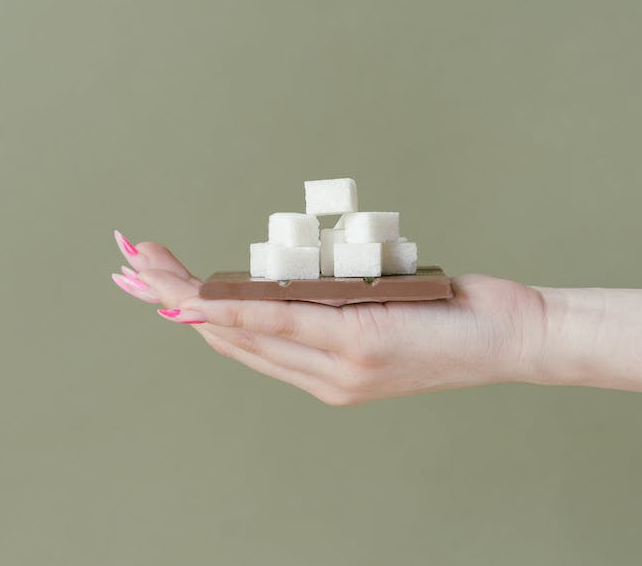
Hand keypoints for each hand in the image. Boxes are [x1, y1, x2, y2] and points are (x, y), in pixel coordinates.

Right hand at [111, 231, 547, 405]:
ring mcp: (336, 366)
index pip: (244, 341)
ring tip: (142, 264)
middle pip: (229, 335)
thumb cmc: (455, 319)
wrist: (515, 339)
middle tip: (125, 263)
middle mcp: (323, 377)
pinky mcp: (357, 343)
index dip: (193, 312)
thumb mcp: (387, 307)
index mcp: (325, 372)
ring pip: (243, 328)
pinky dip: (233, 305)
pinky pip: (281, 322)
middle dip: (169, 298)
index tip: (156, 285)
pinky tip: (195, 293)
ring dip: (185, 295)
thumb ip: (337, 299)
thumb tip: (301, 274)